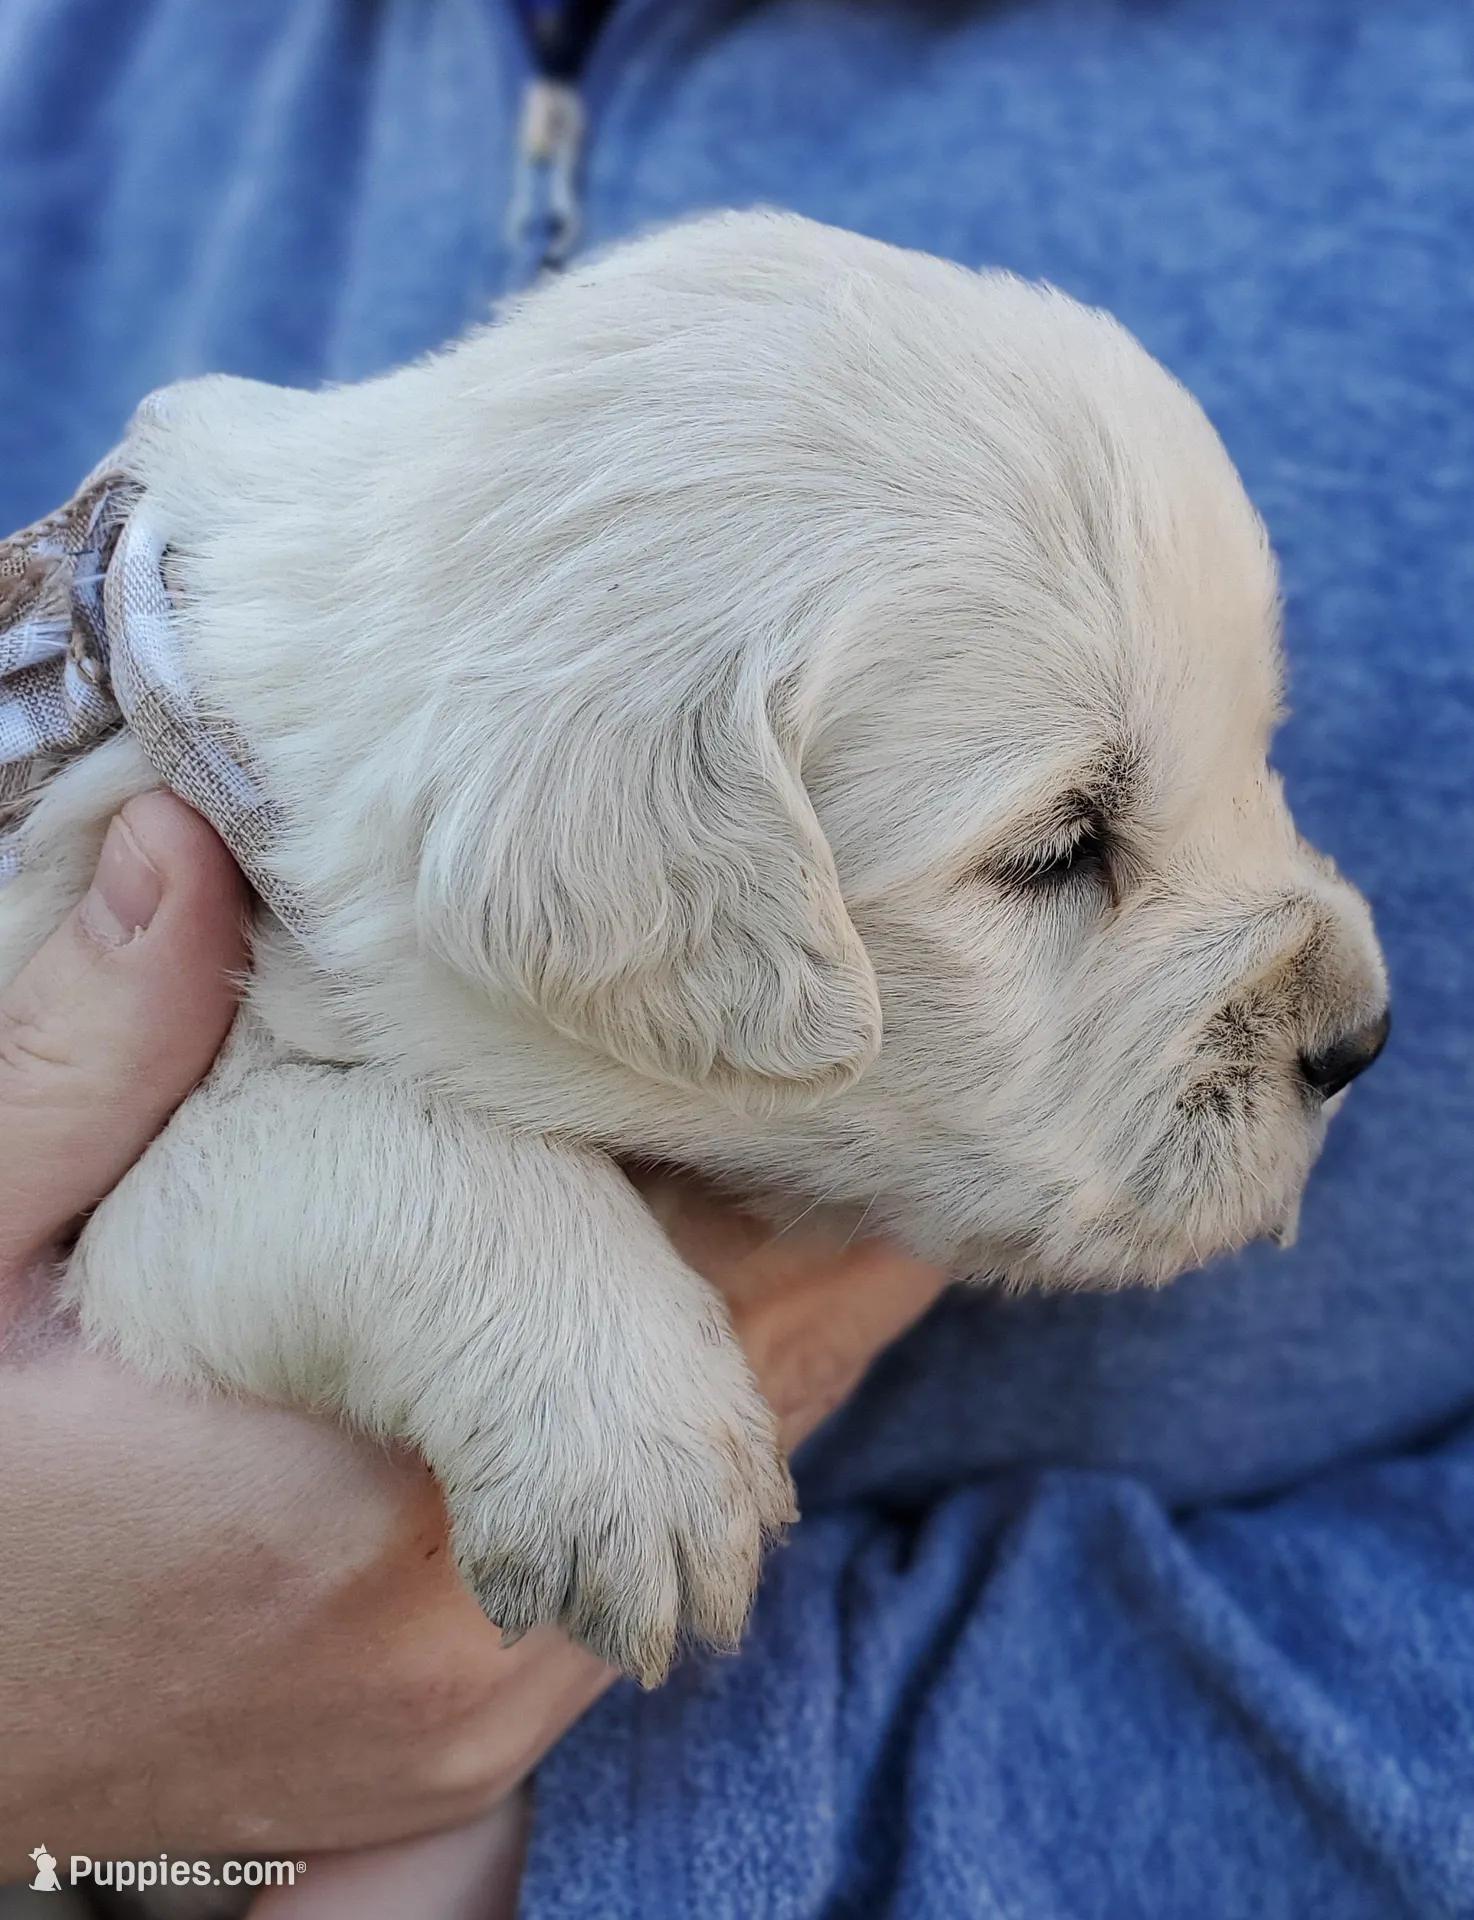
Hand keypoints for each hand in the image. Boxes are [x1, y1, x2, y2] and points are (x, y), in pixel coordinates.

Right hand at [0, 794, 946, 1896]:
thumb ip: (82, 1059)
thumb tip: (181, 847)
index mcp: (353, 1479)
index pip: (693, 1298)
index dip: (785, 1162)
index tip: (820, 1044)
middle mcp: (460, 1619)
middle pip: (752, 1387)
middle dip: (808, 1229)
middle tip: (839, 1083)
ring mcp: (483, 1707)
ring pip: (728, 1489)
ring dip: (767, 1335)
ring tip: (788, 1185)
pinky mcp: (475, 1755)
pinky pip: (663, 1574)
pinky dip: (695, 1451)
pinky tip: (677, 1343)